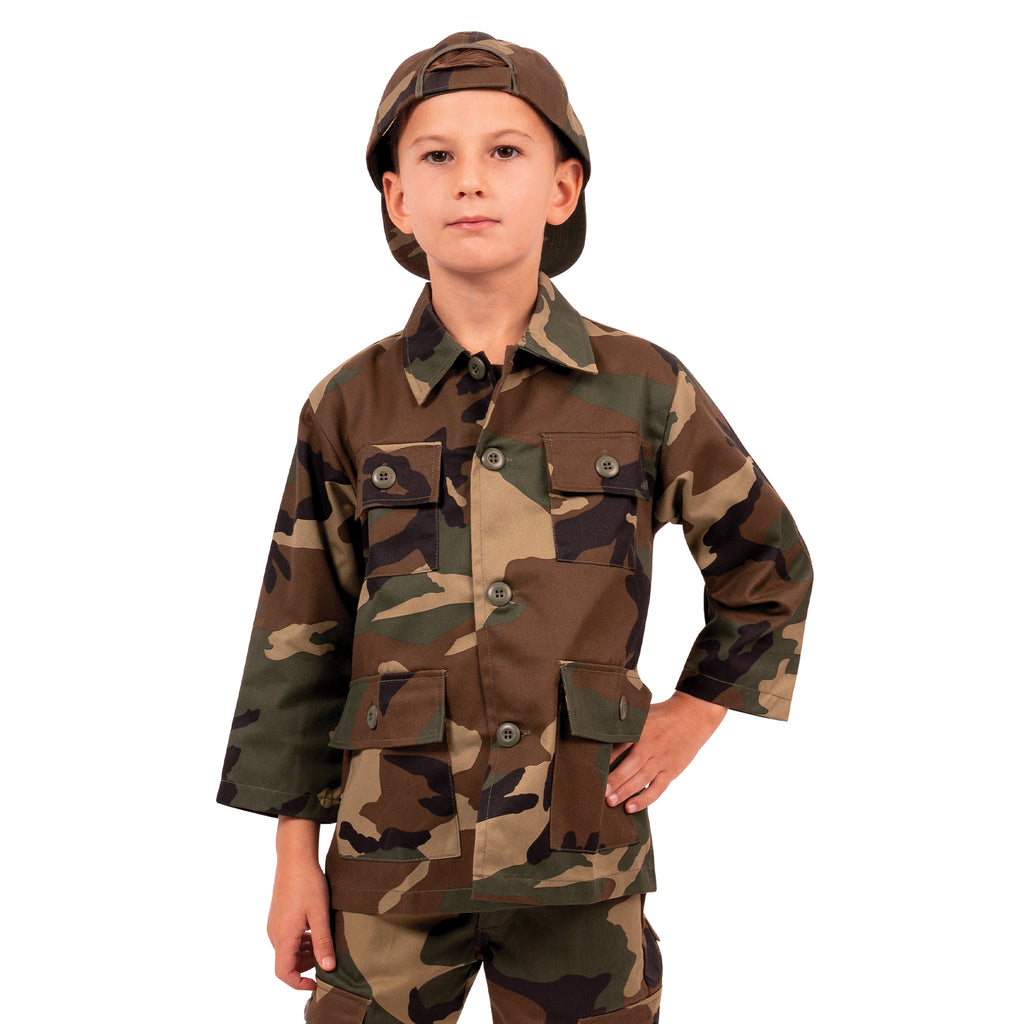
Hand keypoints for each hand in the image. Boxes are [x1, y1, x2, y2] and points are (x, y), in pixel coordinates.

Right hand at [267, 817, 335, 990]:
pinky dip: (300, 941)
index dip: (299, 983)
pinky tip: (315, 929)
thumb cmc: (308, 883)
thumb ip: (323, 942)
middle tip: (326, 956)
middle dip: (306, 965)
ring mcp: (274, 924)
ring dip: (304, 952)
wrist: (294, 857)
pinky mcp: (278, 916)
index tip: (316, 983)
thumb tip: (328, 968)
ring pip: (287, 950)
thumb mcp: (320, 913)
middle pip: (286, 962)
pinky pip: (287, 938)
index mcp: (283, 936)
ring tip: (323, 940)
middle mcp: (275, 933)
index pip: (284, 973)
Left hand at [605, 691, 726, 813]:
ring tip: (610, 801)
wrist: (693, 716)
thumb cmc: (662, 714)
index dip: (607, 756)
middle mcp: (651, 745)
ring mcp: (662, 759)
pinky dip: (645, 799)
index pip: (621, 743)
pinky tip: (631, 807)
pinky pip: (657, 788)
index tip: (592, 767)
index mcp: (641, 729)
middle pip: (631, 765)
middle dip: (615, 779)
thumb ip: (624, 722)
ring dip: (626, 791)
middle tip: (600, 791)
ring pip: (642, 779)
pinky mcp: (671, 771)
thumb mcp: (642, 712)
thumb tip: (598, 727)